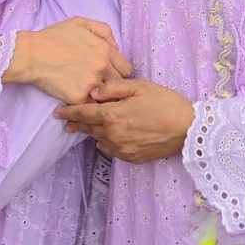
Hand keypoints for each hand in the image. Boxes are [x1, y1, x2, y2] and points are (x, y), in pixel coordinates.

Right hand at [6, 17, 131, 104]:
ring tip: (94, 99)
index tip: (110, 76)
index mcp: (104, 50)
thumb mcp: (80, 22)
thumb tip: (116, 47)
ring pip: (107, 98)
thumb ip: (103, 31)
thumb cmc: (54, 36)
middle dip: (112, 87)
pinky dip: (88, 108)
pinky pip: (92, 108)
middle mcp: (101, 67)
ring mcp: (91, 83)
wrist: (32, 54)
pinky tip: (81, 104)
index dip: (119, 73)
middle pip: (120, 85)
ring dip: (102, 99)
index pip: (126, 69)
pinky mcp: (78, 98)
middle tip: (102, 88)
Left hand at [54, 79, 193, 162]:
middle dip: (77, 124)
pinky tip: (107, 136)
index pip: (84, 114)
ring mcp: (122, 149)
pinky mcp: (132, 158)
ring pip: (99, 140)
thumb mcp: (139, 86)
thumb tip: (93, 92)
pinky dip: (106, 142)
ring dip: (92, 133)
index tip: (57, 112)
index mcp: (113, 116)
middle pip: (89, 129)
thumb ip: (113, 89)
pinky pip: (112, 150)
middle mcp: (113, 135)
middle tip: (66, 121)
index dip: (69, 112)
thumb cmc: (164, 102)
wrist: (187, 128)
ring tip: (86, 127)